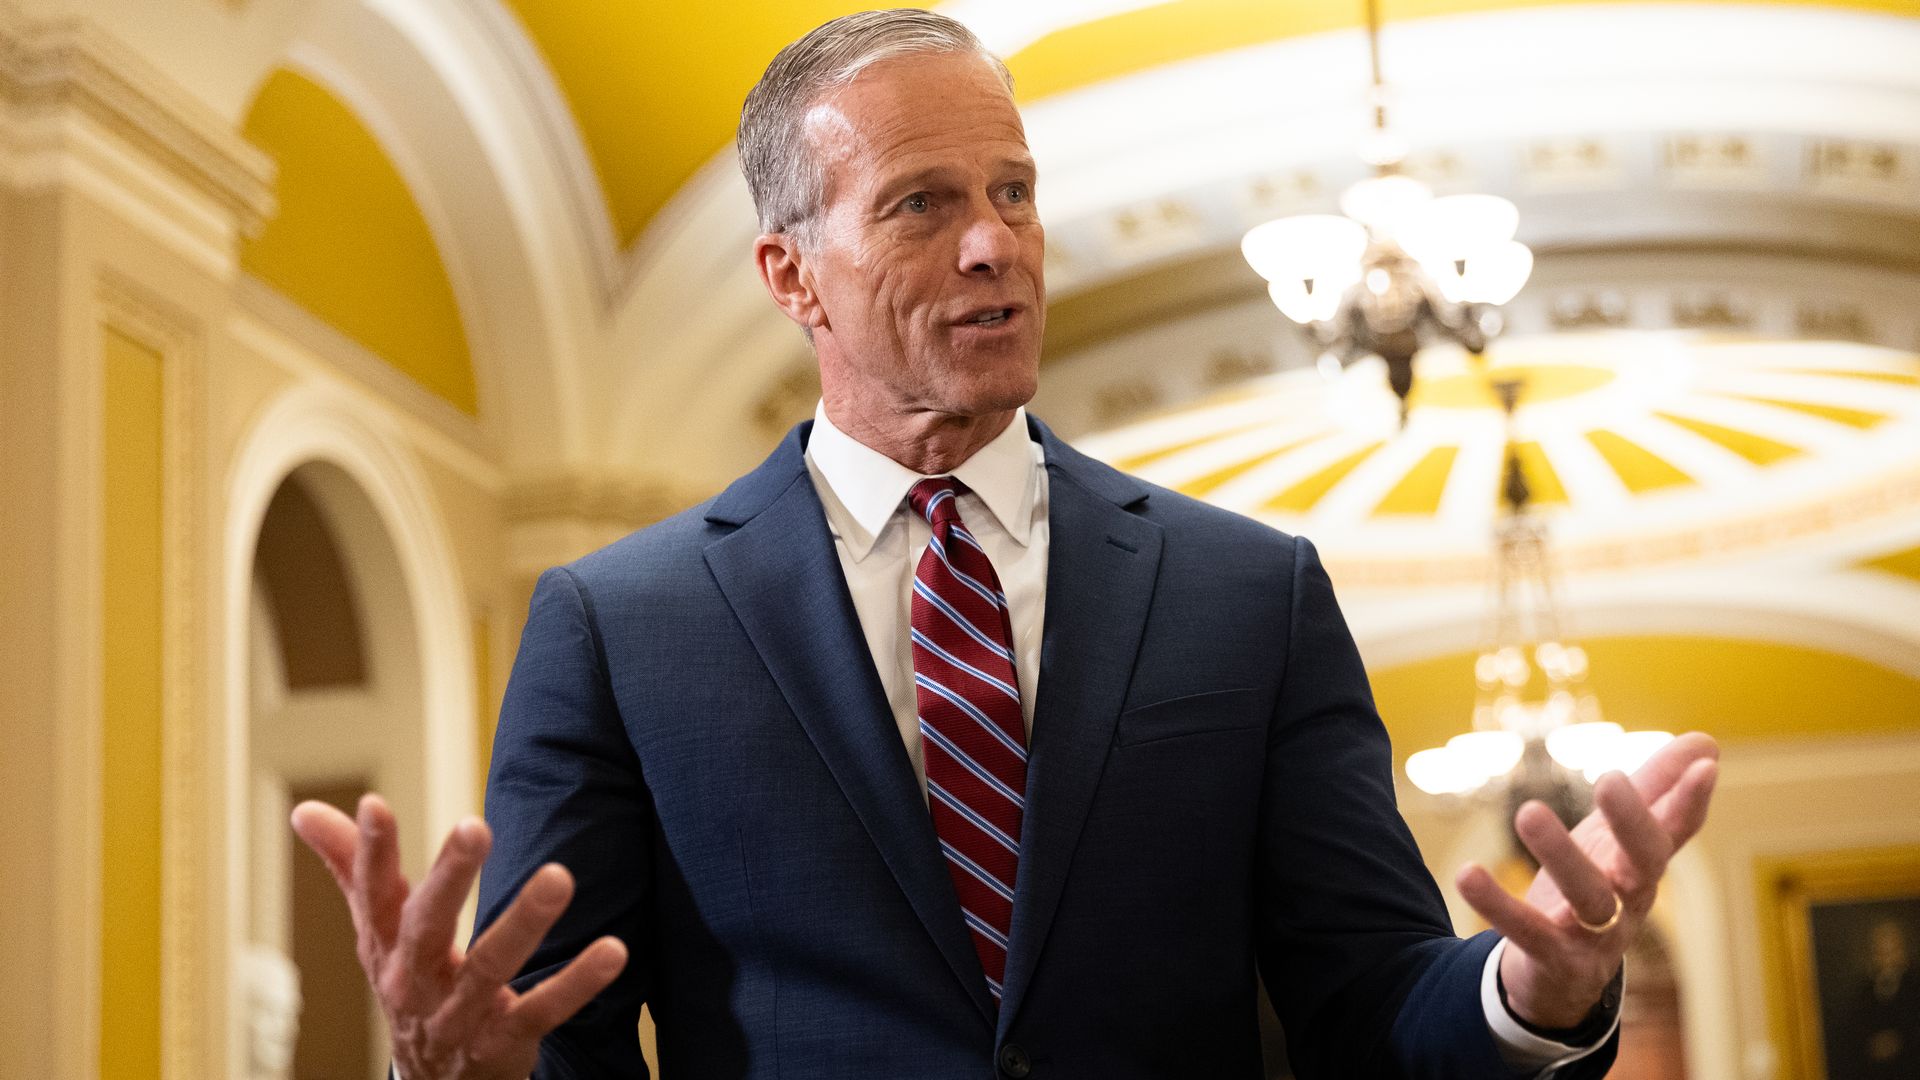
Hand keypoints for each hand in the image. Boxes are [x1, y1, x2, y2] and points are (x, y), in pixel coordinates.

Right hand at [290, 794, 627, 1079]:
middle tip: (474, 826)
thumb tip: (304, 809)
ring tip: (560, 877)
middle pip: (425, 927)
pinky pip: (541, 1012)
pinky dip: (576, 983)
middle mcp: (413, 983)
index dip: (368, 852)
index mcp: (384, 948)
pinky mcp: (503, 1043)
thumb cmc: (410, 988)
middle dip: (448, 877)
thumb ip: (351, 869)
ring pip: (488, 969)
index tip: (373, 804)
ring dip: (524, 922)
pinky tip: (613, 950)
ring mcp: (458, 1017)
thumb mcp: (377, 935)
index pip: (372, 894)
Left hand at [1455, 732, 1719, 1029]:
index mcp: (1643, 866)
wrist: (1560, 977)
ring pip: (1589, 898)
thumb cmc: (1597, 890)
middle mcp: (1629, 900)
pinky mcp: (1555, 959)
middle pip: (1644, 864)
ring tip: (1529, 811)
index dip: (1691, 802)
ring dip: (1561, 854)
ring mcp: (1595, 934)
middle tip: (1612, 779)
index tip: (1706, 766)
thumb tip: (1705, 741)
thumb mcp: (1619, 838)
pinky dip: (1498, 906)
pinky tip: (1467, 873)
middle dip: (1632, 823)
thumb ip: (1655, 791)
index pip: (1674, 831)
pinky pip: (1528, 932)